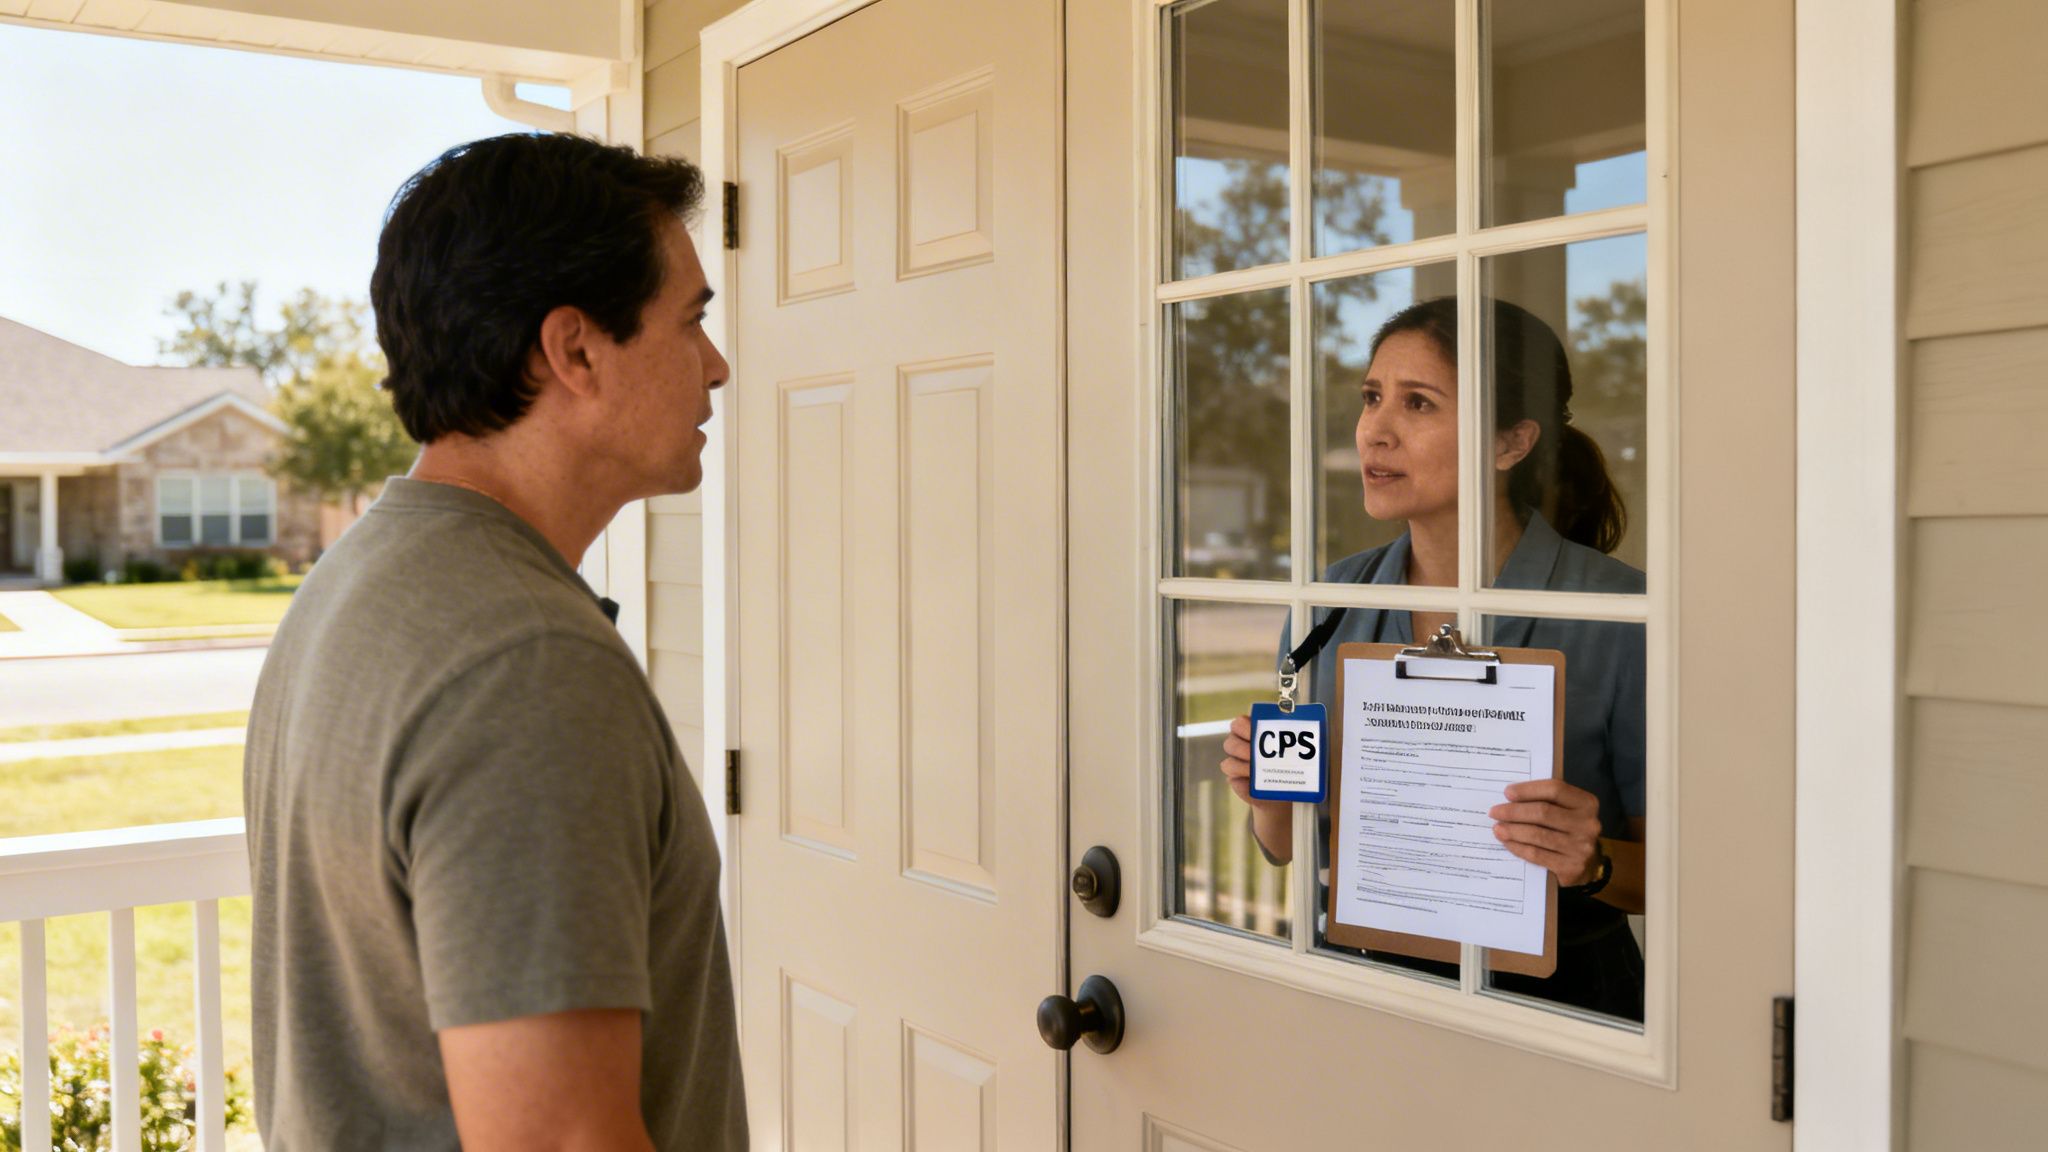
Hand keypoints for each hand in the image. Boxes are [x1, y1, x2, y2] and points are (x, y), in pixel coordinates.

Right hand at [1220, 713, 1294, 861]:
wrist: (1278, 796)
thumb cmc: (1285, 770)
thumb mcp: (1294, 756)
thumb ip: (1299, 743)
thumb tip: (1313, 734)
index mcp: (1254, 732)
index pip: (1241, 721)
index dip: (1246, 724)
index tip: (1257, 729)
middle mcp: (1241, 742)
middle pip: (1233, 734)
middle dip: (1244, 741)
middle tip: (1256, 751)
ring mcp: (1235, 759)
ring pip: (1229, 751)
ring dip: (1243, 757)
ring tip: (1255, 766)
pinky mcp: (1233, 776)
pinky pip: (1229, 771)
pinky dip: (1241, 774)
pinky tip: (1251, 778)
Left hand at [1488, 778, 1602, 885]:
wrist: (1588, 864)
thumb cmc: (1568, 830)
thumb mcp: (1566, 811)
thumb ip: (1546, 800)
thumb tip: (1510, 797)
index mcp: (1587, 803)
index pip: (1555, 789)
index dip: (1528, 790)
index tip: (1507, 793)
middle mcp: (1588, 824)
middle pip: (1543, 812)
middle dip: (1514, 811)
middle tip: (1494, 812)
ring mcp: (1581, 847)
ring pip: (1538, 834)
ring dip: (1512, 830)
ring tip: (1497, 828)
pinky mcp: (1571, 867)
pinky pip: (1536, 854)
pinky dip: (1518, 847)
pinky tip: (1507, 842)